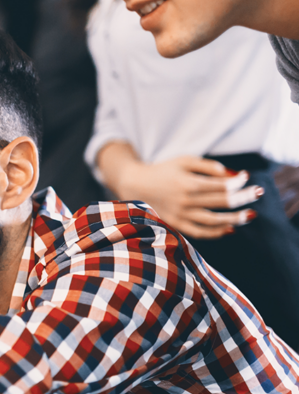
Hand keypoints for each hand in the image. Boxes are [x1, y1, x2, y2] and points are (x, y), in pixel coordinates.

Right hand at [115, 156, 260, 238]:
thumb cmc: (162, 170)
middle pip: (221, 201)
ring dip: (235, 218)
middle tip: (258, 192)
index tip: (246, 178)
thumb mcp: (183, 161)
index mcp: (187, 183)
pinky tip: (230, 228)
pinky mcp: (175, 224)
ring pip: (214, 220)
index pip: (221, 185)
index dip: (238, 182)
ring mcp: (180, 215)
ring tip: (250, 215)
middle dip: (243, 197)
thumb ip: (207, 166)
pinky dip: (216, 232)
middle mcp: (185, 200)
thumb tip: (231, 174)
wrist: (135, 185)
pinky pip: (200, 232)